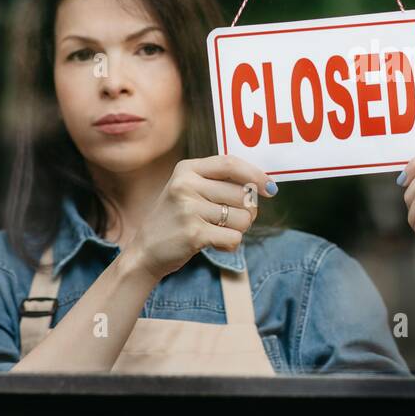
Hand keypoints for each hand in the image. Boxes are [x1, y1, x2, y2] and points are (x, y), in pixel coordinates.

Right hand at [124, 154, 276, 280]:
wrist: (144, 252)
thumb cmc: (176, 220)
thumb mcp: (189, 191)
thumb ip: (219, 183)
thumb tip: (264, 185)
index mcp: (186, 169)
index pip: (230, 164)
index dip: (255, 175)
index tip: (270, 188)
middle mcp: (186, 185)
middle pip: (242, 194)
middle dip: (247, 212)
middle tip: (230, 221)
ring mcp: (189, 209)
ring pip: (242, 218)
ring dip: (238, 230)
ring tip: (217, 232)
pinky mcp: (194, 233)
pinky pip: (234, 238)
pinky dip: (230, 245)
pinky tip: (213, 244)